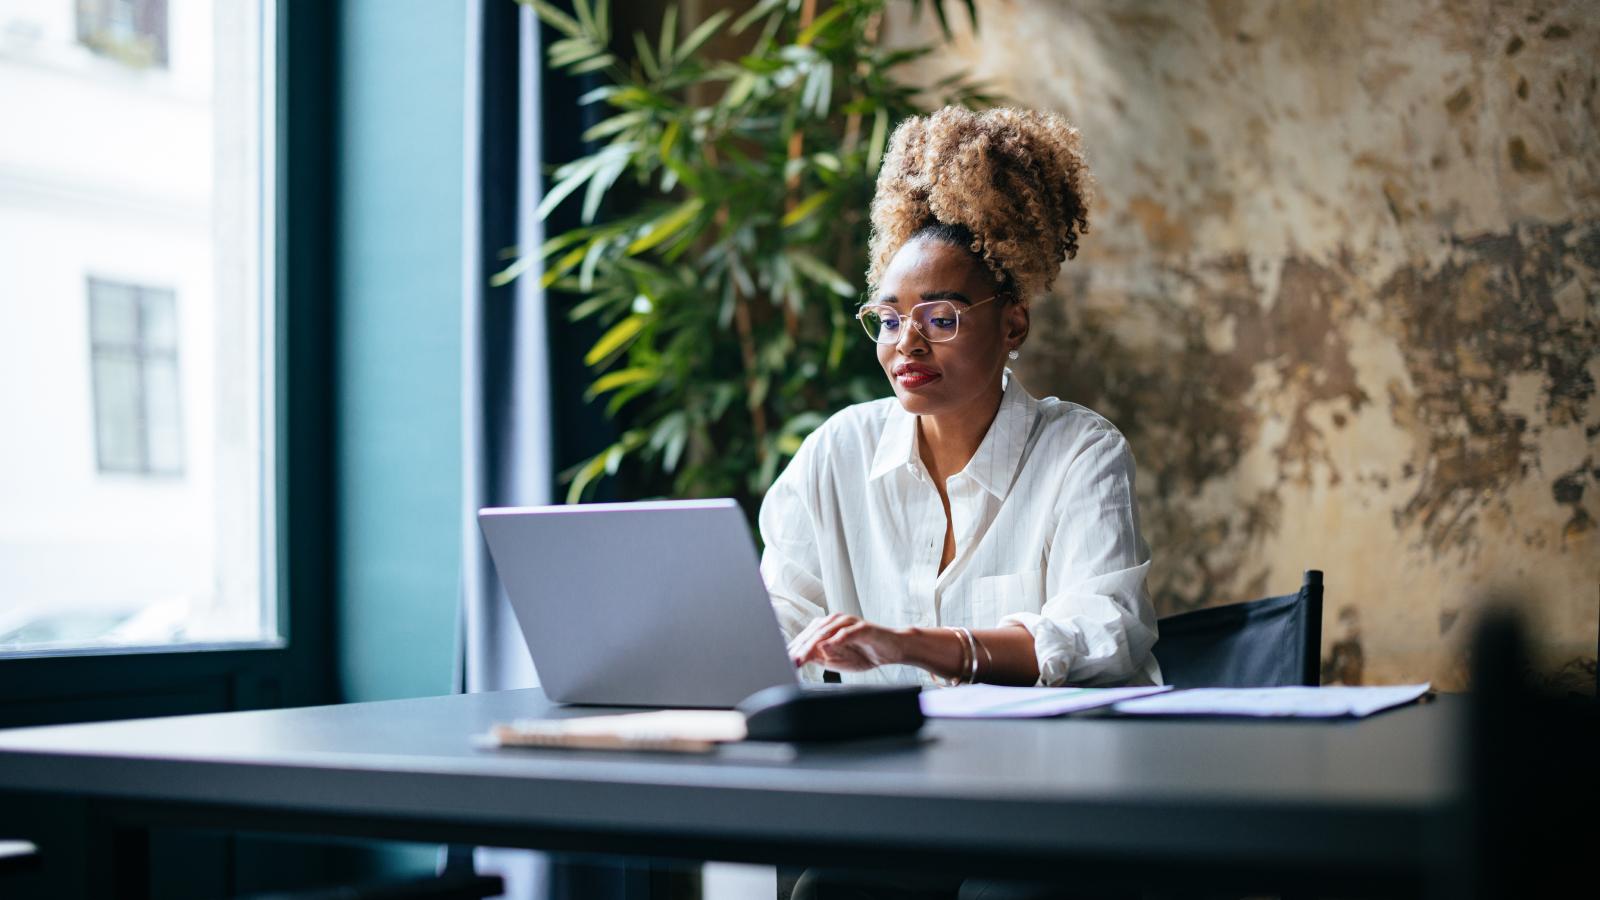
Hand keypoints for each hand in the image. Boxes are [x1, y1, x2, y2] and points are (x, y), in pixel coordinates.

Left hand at [787, 614, 907, 671]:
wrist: (893, 649)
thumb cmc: (866, 652)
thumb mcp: (840, 660)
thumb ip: (823, 658)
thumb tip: (807, 658)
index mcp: (828, 628)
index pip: (806, 638)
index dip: (795, 650)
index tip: (784, 663)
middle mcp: (836, 621)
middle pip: (813, 633)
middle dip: (800, 648)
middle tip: (790, 662)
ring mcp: (849, 623)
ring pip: (827, 631)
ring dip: (813, 644)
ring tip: (803, 657)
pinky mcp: (863, 628)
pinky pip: (848, 632)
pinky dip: (837, 639)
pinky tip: (827, 646)